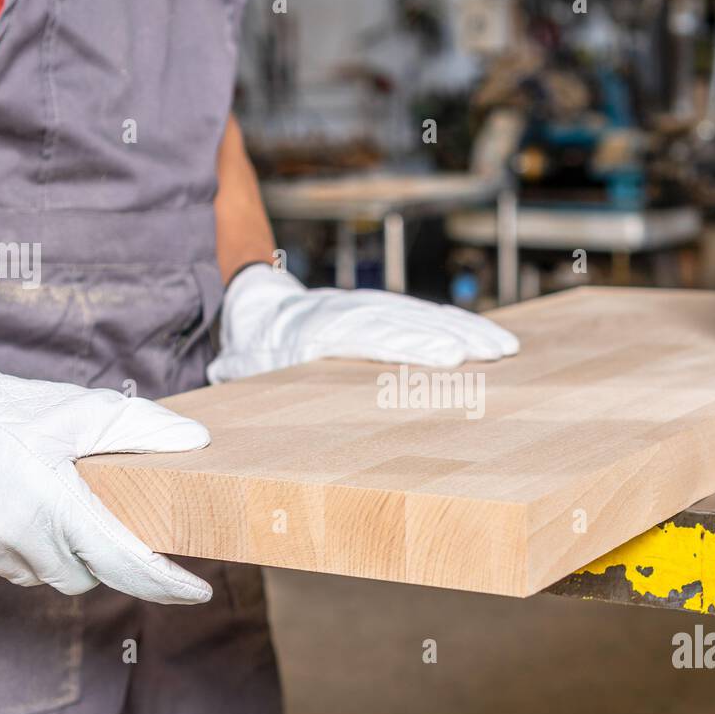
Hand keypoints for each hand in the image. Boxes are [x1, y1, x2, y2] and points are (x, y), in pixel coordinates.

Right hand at [0, 316, 212, 603]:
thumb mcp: (79, 410)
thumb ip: (142, 429)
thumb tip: (196, 442)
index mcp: (57, 508)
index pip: (128, 564)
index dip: (167, 583)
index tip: (198, 590)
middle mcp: (19, 543)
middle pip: (84, 576)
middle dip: (95, 554)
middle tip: (91, 517)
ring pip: (39, 575)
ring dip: (50, 552)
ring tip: (37, 503)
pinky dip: (8, 551)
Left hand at [207, 264, 519, 382]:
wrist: (257, 306)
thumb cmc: (253, 350)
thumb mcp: (242, 368)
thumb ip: (241, 379)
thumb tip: (210, 408)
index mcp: (315, 329)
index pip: (370, 334)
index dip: (410, 344)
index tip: (446, 356)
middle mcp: (350, 313)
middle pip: (408, 322)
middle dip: (452, 338)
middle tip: (493, 355)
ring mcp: (372, 308)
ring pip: (423, 315)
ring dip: (465, 331)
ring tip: (504, 349)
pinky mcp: (385, 311)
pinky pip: (426, 315)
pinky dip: (459, 325)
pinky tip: (489, 340)